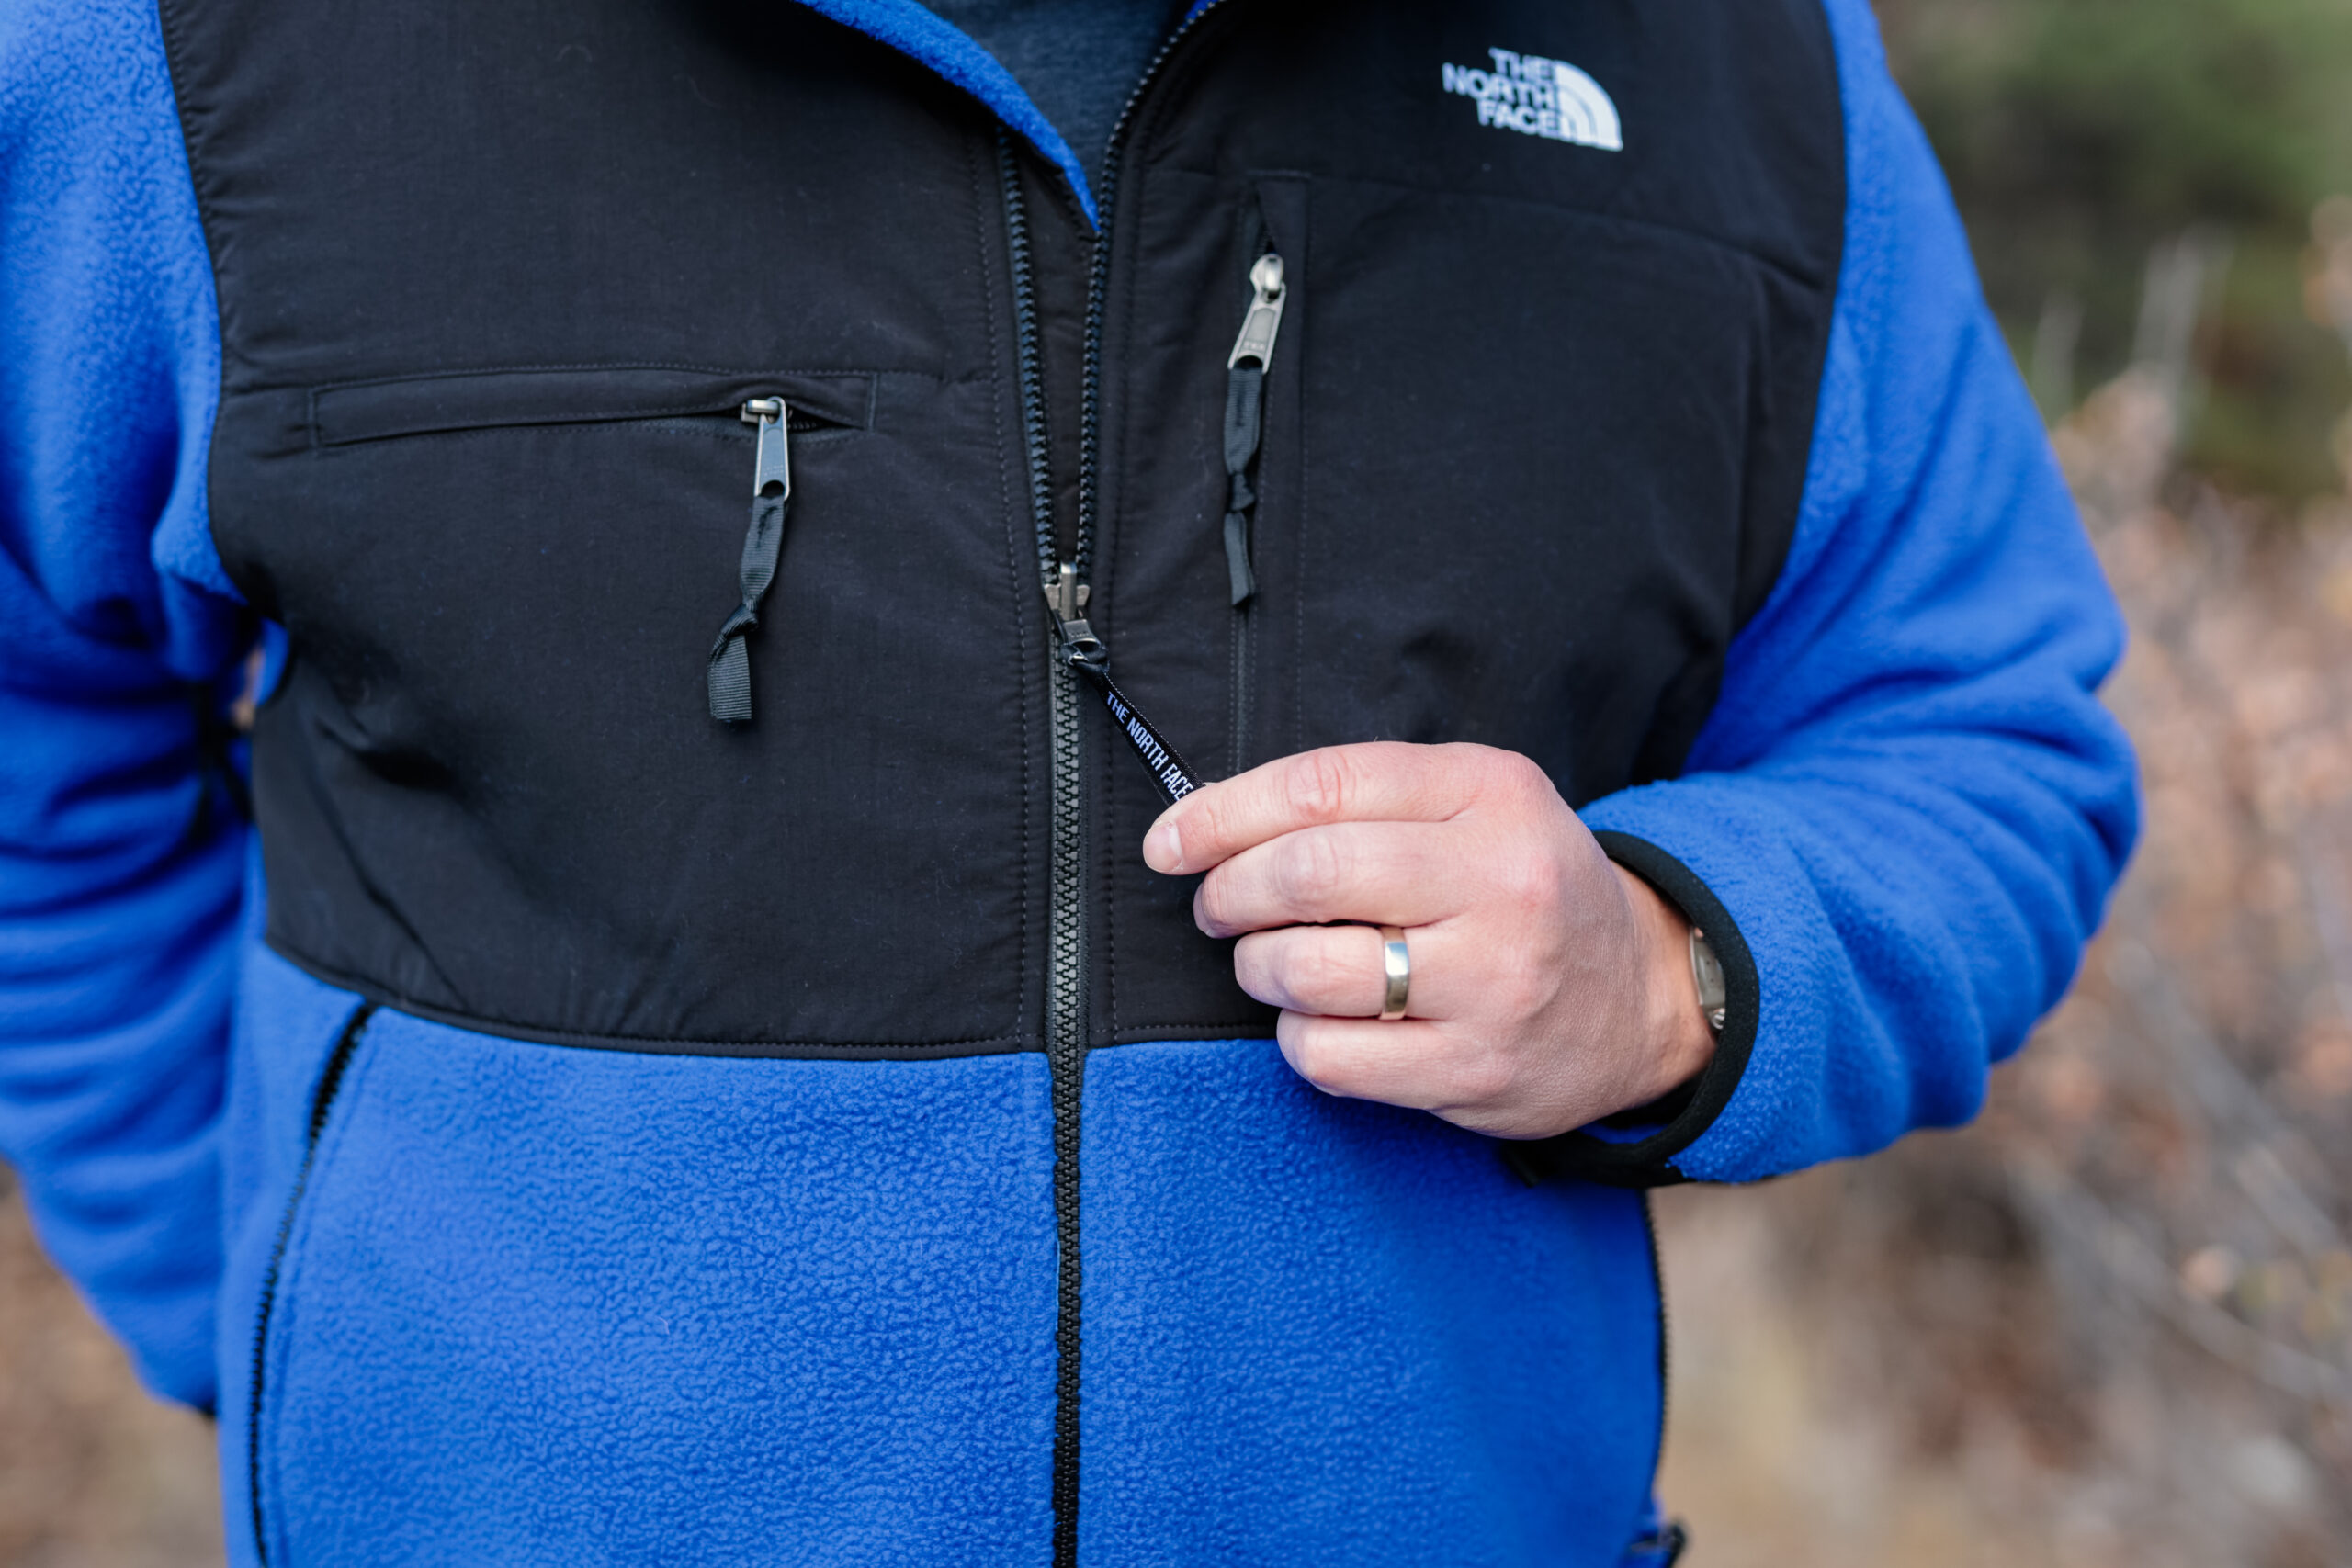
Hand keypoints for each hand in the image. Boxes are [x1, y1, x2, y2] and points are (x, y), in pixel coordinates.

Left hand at [1141, 743, 1715, 1138]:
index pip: (1324, 787)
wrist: (1641, 993)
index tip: (1170, 841)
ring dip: (1258, 966)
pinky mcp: (1475, 1071)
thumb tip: (1208, 818)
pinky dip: (1297, 1037)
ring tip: (1269, 961)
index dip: (1223, 813)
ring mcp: (1493, 984)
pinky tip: (1318, 1020)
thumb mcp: (1472, 802)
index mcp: (1491, 794)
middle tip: (1216, 906)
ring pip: (1309, 971)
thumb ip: (1359, 797)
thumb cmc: (1523, 886)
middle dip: (1230, 891)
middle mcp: (1501, 883)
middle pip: (1309, 874)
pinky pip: (1330, 1058)